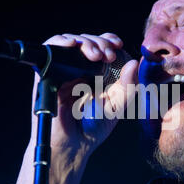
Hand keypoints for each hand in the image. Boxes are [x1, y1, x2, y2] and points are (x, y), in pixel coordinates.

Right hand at [30, 32, 138, 163]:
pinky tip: (72, 45)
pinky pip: (51, 50)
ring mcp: (65, 70)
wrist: (73, 143)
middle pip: (88, 41)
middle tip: (108, 55)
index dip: (109, 40)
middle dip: (99, 42)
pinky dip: (60, 42)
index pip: (102, 46)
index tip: (118, 45)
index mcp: (98, 73)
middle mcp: (81, 69)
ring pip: (72, 42)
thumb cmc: (95, 126)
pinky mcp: (48, 74)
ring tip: (95, 55)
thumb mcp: (118, 105)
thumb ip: (129, 85)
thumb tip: (134, 61)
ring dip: (84, 42)